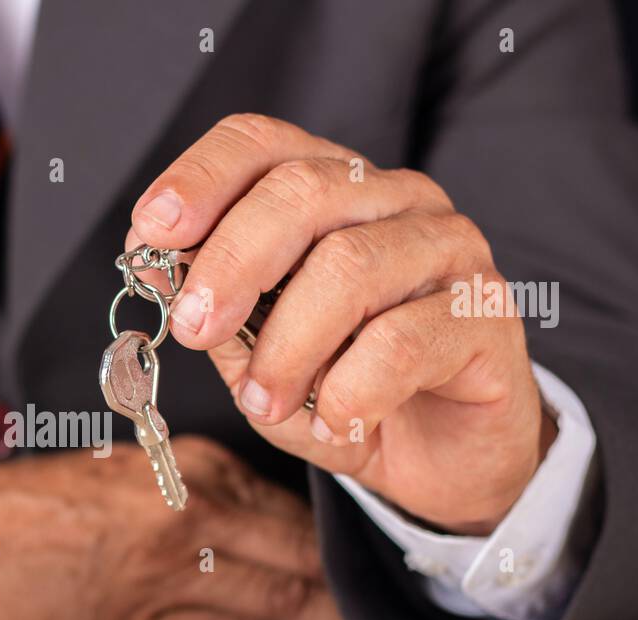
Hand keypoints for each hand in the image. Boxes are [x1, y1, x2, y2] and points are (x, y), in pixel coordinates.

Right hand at [0, 437, 352, 619]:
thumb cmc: (36, 505)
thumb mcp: (127, 466)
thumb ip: (199, 487)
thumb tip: (270, 526)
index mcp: (186, 465)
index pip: (288, 507)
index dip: (337, 542)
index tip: (368, 559)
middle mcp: (189, 514)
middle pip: (297, 555)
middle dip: (348, 588)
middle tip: (390, 607)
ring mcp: (168, 576)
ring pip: (278, 602)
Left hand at [130, 114, 554, 534]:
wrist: (440, 457)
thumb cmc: (344, 391)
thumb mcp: (259, 354)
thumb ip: (217, 309)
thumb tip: (152, 264)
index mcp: (332, 192)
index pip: (261, 144)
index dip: (200, 178)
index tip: (150, 232)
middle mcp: (395, 200)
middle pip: (301, 192)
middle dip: (231, 264)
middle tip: (194, 331)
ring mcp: (449, 248)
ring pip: (350, 268)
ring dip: (288, 349)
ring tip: (267, 404)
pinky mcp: (487, 313)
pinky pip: (404, 341)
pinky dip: (352, 392)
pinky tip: (337, 422)